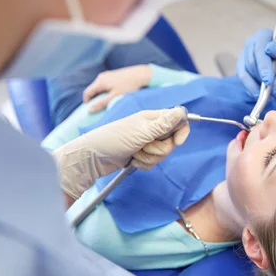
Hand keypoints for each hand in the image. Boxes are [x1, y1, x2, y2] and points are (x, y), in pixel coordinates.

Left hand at [54, 107, 190, 202]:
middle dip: (160, 149)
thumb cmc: (113, 139)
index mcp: (152, 118)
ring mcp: (146, 142)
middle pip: (171, 142)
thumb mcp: (140, 132)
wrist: (93, 158)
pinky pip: (153, 163)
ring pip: (162, 154)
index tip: (178, 142)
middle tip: (144, 147)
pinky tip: (132, 160)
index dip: (181, 132)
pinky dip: (144, 164)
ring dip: (149, 158)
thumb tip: (181, 111)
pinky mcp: (141, 154)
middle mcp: (151, 129)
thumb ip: (162, 124)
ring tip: (135, 153)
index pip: (177, 121)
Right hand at [83, 65, 151, 112]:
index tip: (90, 109)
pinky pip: (105, 83)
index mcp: (100, 82)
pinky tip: (113, 95)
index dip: (87, 102)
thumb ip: (102, 103)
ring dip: (100, 94)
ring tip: (106, 102)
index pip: (87, 92)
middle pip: (93, 89)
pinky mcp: (113, 74)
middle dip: (94, 98)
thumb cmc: (129, 86)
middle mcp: (101, 76)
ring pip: (99, 86)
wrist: (141, 74)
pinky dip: (105, 90)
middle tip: (99, 107)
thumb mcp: (114, 97)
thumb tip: (89, 110)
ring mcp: (107, 74)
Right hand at [236, 28, 275, 101]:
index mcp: (263, 35)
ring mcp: (243, 55)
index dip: (263, 66)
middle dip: (264, 81)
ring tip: (274, 97)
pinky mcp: (240, 68)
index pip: (260, 49)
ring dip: (259, 87)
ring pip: (246, 73)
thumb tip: (270, 48)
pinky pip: (243, 80)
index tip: (269, 81)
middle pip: (252, 63)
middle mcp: (251, 43)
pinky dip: (251, 89)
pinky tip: (260, 96)